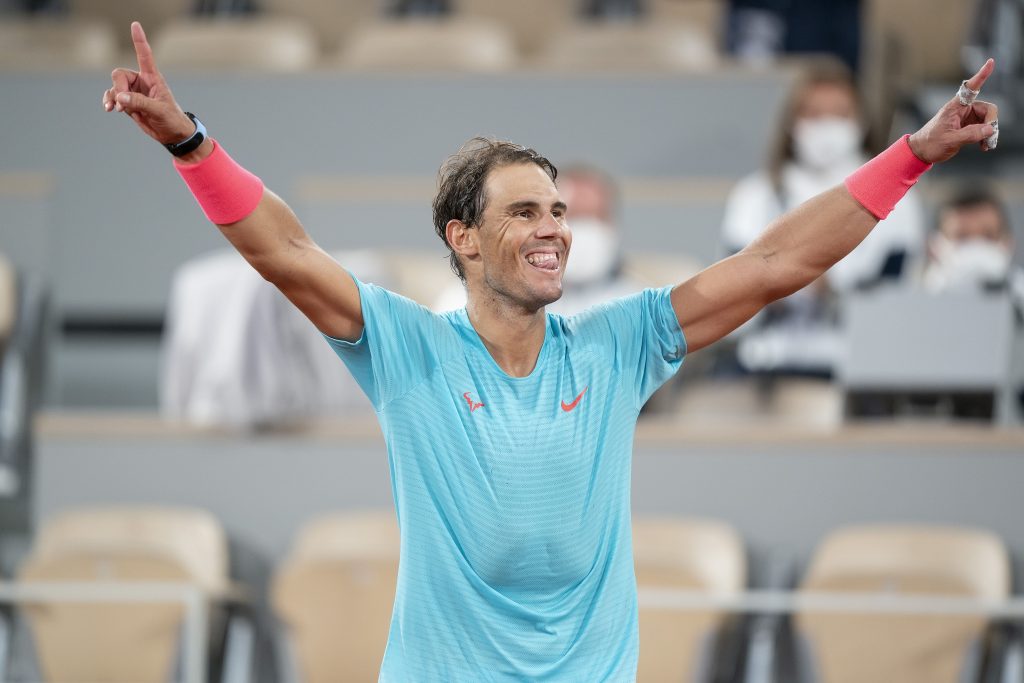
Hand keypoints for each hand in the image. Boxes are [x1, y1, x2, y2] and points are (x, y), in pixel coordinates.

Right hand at [102, 22, 195, 145]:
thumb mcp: (159, 110)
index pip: (144, 55)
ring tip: (116, 109)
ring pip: (114, 87)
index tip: (135, 24)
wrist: (171, 134)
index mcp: (152, 78)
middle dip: (118, 87)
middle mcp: (141, 82)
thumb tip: (120, 97)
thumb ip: (140, 102)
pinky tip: (109, 108)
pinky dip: (109, 101)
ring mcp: (133, 92)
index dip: (139, 40)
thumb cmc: (171, 119)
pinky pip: (113, 97)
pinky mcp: (128, 102)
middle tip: (123, 103)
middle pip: (119, 75)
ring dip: (112, 96)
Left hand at [908, 59, 998, 163]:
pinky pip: (984, 128)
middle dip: (991, 122)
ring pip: (988, 119)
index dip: (982, 75)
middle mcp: (963, 109)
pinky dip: (986, 136)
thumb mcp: (950, 140)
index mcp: (955, 107)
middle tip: (988, 137)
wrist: (921, 152)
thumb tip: (990, 129)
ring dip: (989, 132)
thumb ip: (970, 134)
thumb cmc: (930, 143)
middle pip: (988, 109)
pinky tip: (983, 146)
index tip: (991, 62)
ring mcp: (966, 118)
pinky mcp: (968, 126)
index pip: (971, 88)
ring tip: (985, 145)